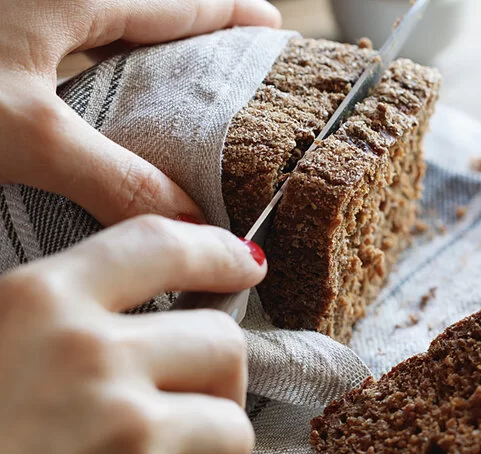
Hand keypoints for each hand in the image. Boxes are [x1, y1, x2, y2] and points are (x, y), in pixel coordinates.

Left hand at [0, 0, 280, 225]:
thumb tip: (192, 223)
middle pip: (145, 13)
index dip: (231, 15)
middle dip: (192, 41)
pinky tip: (97, 109)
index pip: (179, 2)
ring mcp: (23, 16)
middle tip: (232, 74)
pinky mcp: (0, 40)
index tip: (272, 27)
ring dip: (143, 60)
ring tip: (178, 97)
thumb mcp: (29, 133)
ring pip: (103, 32)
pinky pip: (66, 50)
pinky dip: (96, 75)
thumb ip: (115, 178)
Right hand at [0, 216, 266, 453]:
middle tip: (180, 411)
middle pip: (222, 340)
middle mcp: (88, 355)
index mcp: (36, 303)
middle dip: (216, 381)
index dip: (214, 252)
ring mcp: (125, 430)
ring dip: (205, 448)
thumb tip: (131, 312)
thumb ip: (51, 320)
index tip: (244, 264)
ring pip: (231, 422)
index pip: (159, 245)